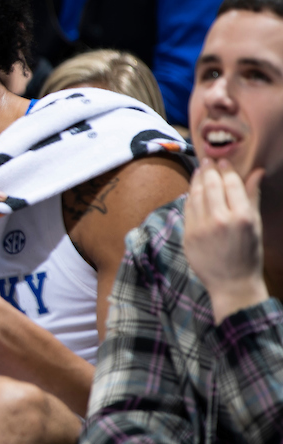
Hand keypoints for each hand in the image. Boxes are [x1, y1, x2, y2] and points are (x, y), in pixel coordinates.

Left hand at [183, 159, 267, 324]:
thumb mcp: (255, 225)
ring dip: (197, 180)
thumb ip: (252, 196)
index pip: (231, 185)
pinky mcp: (188, 235)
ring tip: (199, 170)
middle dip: (209, 170)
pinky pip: (187, 209)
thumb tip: (256, 171)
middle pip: (211, 186)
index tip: (223, 161)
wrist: (231, 283)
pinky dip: (190, 197)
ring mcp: (201, 228)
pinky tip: (193, 190)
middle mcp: (220, 220)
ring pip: (196, 196)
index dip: (226, 171)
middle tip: (207, 160)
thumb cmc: (248, 254)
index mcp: (241, 217)